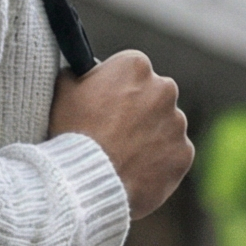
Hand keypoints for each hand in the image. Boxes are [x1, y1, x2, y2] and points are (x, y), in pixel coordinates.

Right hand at [48, 50, 192, 220]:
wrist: (84, 180)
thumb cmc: (70, 131)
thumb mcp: (62, 91)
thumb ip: (77, 75)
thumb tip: (78, 73)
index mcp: (135, 66)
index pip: (129, 69)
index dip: (113, 86)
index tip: (101, 102)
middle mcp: (164, 89)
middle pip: (153, 95)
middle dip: (137, 109)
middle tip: (111, 130)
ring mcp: (177, 123)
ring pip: (164, 125)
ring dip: (148, 135)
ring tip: (120, 154)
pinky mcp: (184, 153)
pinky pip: (172, 154)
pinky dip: (157, 161)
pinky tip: (133, 169)